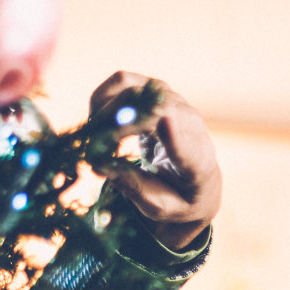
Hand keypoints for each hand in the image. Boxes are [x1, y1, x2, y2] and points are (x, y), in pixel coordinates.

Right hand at [88, 71, 221, 250]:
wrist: (198, 180)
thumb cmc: (179, 198)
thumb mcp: (160, 206)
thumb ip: (134, 188)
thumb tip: (98, 166)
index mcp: (198, 162)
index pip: (188, 146)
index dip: (175, 135)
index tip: (163, 125)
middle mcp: (191, 126)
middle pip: (156, 108)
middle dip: (117, 121)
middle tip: (91, 143)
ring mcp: (175, 105)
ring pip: (137, 88)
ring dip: (106, 106)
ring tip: (92, 132)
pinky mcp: (158, 94)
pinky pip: (126, 83)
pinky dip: (104, 97)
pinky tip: (96, 119)